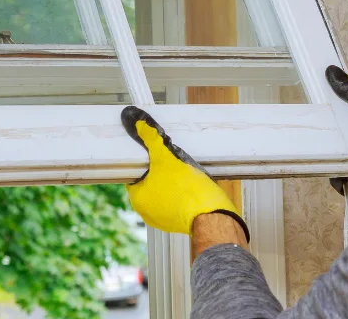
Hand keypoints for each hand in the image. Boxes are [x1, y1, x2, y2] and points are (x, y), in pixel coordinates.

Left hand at [121, 106, 247, 239]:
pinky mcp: (180, 223)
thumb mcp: (166, 158)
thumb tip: (138, 124)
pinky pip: (176, 203)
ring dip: (171, 182)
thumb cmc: (187, 190)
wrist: (213, 216)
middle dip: (159, 171)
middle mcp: (147, 213)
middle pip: (149, 183)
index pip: (134, 175)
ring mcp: (164, 220)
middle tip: (170, 161)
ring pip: (163, 193)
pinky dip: (181, 194)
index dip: (144, 162)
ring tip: (182, 172)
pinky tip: (190, 185)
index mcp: (138, 199)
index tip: (153, 154)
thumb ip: (151, 140)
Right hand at [326, 66, 347, 190]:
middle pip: (333, 142)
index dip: (328, 116)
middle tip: (317, 142)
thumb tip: (329, 70)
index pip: (339, 119)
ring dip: (333, 164)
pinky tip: (344, 177)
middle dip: (326, 144)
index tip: (313, 116)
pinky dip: (340, 180)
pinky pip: (340, 180)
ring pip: (334, 162)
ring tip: (336, 162)